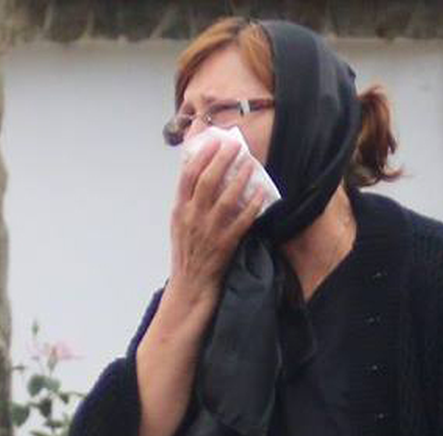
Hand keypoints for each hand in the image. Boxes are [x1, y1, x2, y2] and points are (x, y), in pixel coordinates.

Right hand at [167, 138, 265, 310]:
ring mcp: (209, 231)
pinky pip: (242, 221)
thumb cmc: (187, 254)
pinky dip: (252, 205)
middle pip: (207, 182)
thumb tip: (200, 176)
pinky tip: (262, 193)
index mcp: (179, 210)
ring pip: (225, 198)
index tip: (213, 142)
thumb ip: (188, 202)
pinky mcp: (225, 244)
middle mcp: (192, 218)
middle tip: (235, 146)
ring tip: (251, 164)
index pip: (188, 176)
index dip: (201, 156)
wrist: (189, 286)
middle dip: (222, 160)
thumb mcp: (180, 224)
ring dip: (240, 179)